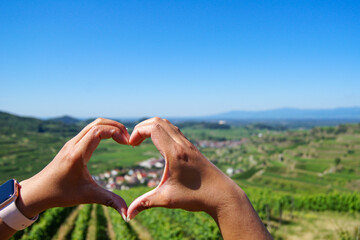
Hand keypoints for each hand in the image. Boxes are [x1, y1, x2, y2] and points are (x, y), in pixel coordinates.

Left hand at [17, 118, 129, 219]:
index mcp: (77, 154)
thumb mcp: (87, 196)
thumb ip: (109, 201)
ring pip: (93, 124)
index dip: (116, 132)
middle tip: (128, 138)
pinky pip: (89, 130)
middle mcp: (74, 144)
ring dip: (110, 127)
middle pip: (98, 123)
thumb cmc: (60, 194)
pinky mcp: (72, 145)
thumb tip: (127, 213)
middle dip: (116, 126)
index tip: (127, 143)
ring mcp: (72, 143)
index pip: (98, 131)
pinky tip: (111, 140)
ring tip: (122, 139)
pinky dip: (103, 130)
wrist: (37, 192)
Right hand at [127, 117, 271, 239]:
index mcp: (175, 152)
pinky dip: (162, 131)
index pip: (153, 128)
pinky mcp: (192, 148)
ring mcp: (189, 145)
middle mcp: (182, 144)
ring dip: (152, 127)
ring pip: (168, 124)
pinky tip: (159, 145)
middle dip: (142, 127)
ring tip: (142, 140)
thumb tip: (128, 214)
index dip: (137, 132)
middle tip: (134, 141)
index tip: (131, 145)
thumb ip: (146, 203)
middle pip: (159, 121)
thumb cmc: (197, 196)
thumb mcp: (168, 199)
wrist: (223, 195)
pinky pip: (175, 131)